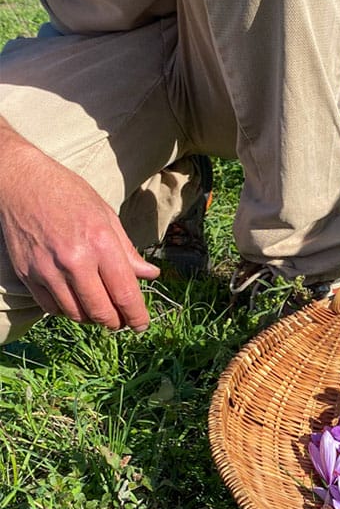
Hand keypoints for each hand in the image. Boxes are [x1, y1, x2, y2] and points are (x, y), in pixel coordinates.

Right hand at [0, 140, 159, 331]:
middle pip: (101, 311)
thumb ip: (129, 251)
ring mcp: (47, 270)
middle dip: (116, 323)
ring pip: (76, 314)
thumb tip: (151, 275)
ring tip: (101, 311)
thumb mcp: (107, 216)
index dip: (137, 316)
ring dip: (92, 319)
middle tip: (122, 322)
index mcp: (100, 244)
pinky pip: (52, 308)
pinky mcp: (27, 275)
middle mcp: (74, 261)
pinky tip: (76, 302)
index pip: (125, 294)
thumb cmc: (69, 194)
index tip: (142, 326)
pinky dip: (68, 311)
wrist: (20, 181)